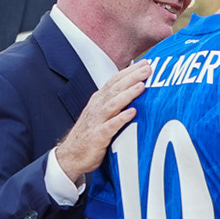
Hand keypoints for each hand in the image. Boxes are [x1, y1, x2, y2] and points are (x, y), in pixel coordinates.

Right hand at [54, 62, 150, 183]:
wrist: (71, 155)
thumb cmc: (91, 134)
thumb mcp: (102, 114)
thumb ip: (115, 102)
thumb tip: (134, 90)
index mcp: (99, 100)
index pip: (115, 81)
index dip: (130, 71)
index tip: (146, 63)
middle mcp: (97, 107)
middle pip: (116, 88)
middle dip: (132, 77)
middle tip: (148, 68)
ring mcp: (97, 121)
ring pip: (113, 104)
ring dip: (128, 94)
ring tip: (142, 86)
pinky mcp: (97, 136)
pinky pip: (110, 126)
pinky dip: (121, 118)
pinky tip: (133, 113)